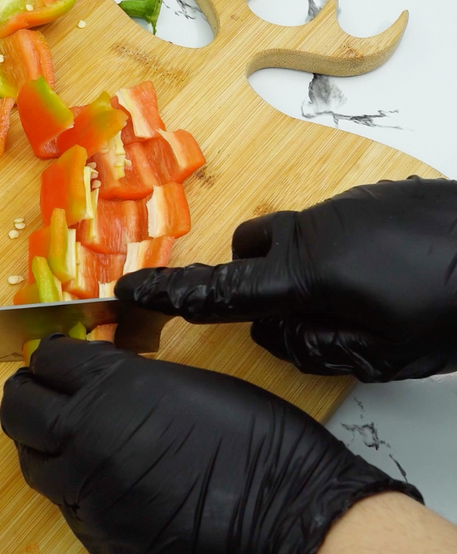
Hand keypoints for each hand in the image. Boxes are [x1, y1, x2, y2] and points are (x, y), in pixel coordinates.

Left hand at [1, 337, 417, 553]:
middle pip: (19, 412)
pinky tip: (113, 495)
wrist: (293, 516)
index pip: (45, 361)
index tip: (55, 364)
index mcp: (107, 387)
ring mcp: (90, 495)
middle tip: (48, 400)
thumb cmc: (255, 438)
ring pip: (37, 468)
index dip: (50, 360)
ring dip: (49, 453)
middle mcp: (84, 438)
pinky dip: (83, 502)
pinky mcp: (106, 542)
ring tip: (77, 448)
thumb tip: (99, 378)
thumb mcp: (185, 381)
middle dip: (29, 401)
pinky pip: (75, 516)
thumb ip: (128, 378)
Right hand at [120, 177, 456, 380]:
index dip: (170, 294)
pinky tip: (393, 278)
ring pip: (295, 236)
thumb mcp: (382, 355)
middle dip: (254, 278)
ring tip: (364, 301)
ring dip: (305, 265)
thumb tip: (279, 334)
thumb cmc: (451, 311)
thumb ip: (315, 345)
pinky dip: (344, 252)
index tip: (129, 293)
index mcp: (305, 273)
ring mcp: (343, 207)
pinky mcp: (374, 197)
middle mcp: (312, 230)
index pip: (218, 289)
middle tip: (293, 314)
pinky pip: (335, 225)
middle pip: (251, 249)